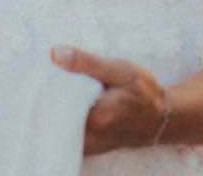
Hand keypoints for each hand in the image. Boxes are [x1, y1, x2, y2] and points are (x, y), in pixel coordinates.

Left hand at [51, 45, 171, 155]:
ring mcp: (90, 147)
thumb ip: (87, 63)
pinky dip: (61, 122)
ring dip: (51, 113)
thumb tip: (54, 53)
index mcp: (96, 118)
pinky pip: (66, 136)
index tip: (39, 75)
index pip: (53, 106)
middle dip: (45, 102)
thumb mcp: (121, 70)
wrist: (163, 118)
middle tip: (43, 82)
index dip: (42, 91)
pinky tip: (63, 106)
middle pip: (52, 120)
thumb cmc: (145, 93)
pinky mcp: (90, 148)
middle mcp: (91, 138)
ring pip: (58, 130)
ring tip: (53, 92)